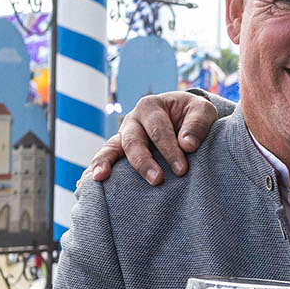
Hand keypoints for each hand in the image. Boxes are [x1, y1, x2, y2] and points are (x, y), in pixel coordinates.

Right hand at [86, 90, 219, 184]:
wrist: (185, 119)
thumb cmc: (193, 115)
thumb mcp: (203, 111)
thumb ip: (197, 124)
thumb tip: (187, 145)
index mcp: (151, 106)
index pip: (158, 130)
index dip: (169, 150)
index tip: (182, 170)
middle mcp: (133, 120)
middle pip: (132, 140)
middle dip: (143, 162)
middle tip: (157, 180)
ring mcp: (124, 136)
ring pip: (111, 148)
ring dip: (107, 163)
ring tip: (101, 178)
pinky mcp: (121, 151)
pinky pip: (105, 159)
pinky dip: (95, 168)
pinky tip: (86, 182)